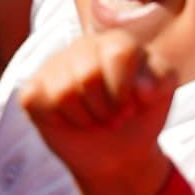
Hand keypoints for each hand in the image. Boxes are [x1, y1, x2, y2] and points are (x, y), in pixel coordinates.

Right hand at [20, 27, 176, 194]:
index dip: (124, 88)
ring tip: (93, 120)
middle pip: (88, 75)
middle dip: (104, 109)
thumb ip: (161, 80)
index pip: (119, 53)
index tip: (131, 108)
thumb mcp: (162, 96)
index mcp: (116, 43)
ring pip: (62, 92)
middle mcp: (82, 47)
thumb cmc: (140, 116)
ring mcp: (54, 65)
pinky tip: (69, 120)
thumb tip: (142, 89)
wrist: (118, 151)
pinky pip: (35, 100)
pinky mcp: (32, 87)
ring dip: (84, 119)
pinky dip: (56, 120)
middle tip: (112, 119)